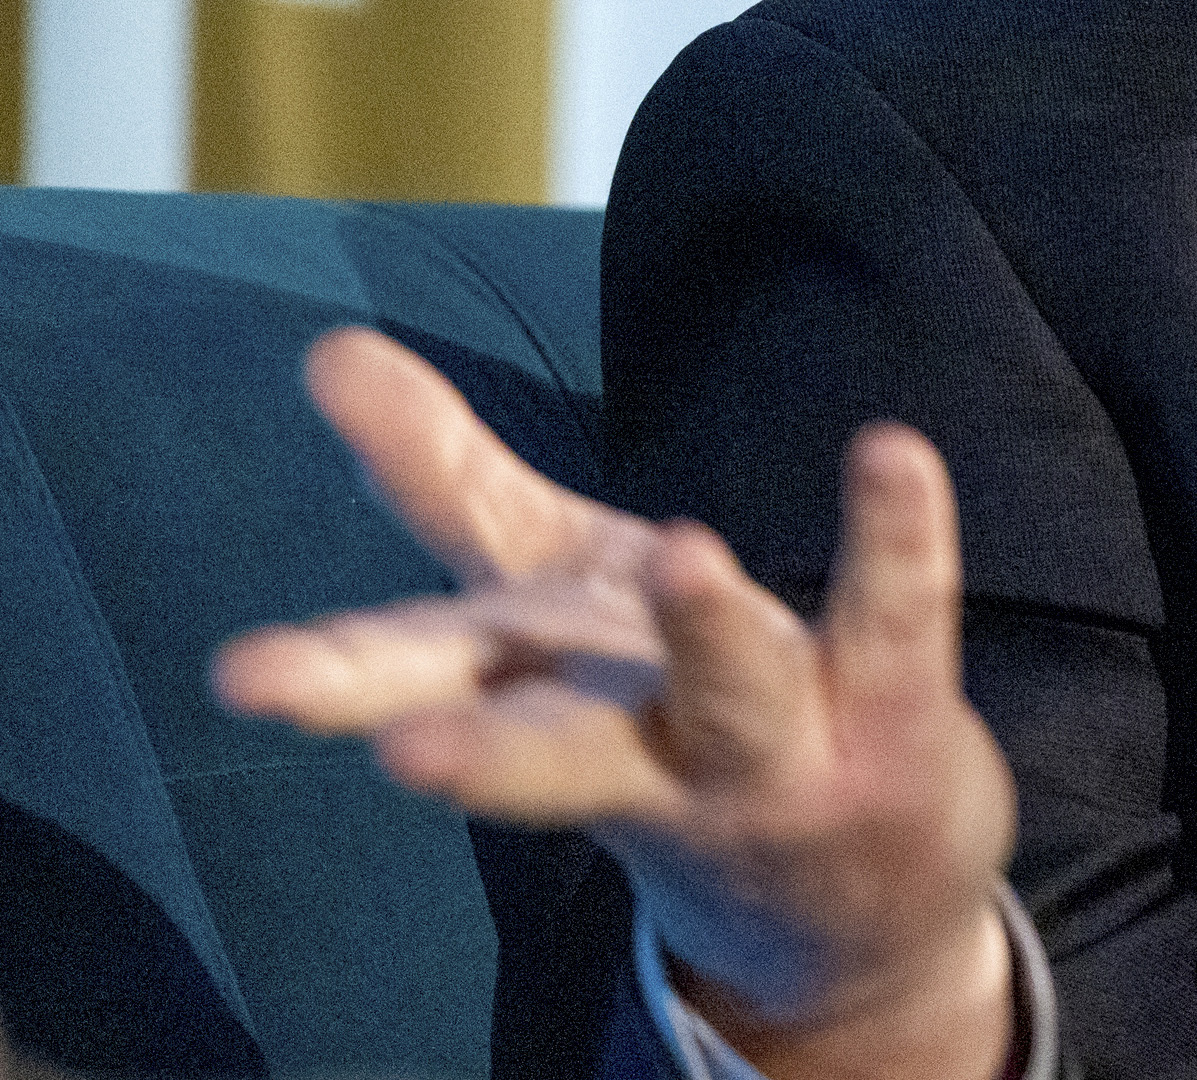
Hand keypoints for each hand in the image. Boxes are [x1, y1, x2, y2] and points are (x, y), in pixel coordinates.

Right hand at [212, 330, 1017, 1079]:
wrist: (852, 899)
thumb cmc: (668, 723)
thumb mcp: (551, 600)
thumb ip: (445, 481)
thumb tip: (325, 351)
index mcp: (541, 701)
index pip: (429, 675)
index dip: (338, 672)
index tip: (245, 676)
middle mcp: (642, 743)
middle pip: (545, 750)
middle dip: (473, 750)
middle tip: (400, 749)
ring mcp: (772, 746)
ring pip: (730, 692)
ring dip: (703, 629)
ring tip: (681, 551)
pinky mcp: (893, 719)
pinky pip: (897, 618)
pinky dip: (896, 540)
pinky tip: (892, 453)